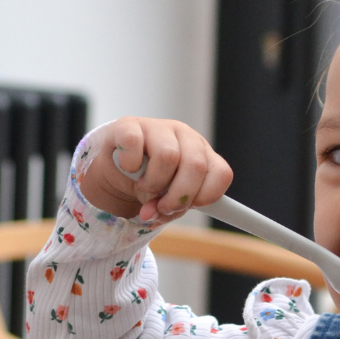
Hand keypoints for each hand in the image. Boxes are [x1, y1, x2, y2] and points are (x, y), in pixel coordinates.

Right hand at [83, 117, 232, 221]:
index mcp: (202, 154)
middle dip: (178, 196)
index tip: (187, 206)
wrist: (118, 166)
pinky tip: (128, 168)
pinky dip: (130, 163)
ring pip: (167, 155)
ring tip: (143, 186)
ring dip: (152, 182)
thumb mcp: (165, 200)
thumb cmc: (149, 181)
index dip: (205, 196)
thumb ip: (166, 210)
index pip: (221, 174)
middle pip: (196, 166)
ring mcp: (159, 127)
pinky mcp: (130, 125)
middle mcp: (185, 136)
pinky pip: (134, 142)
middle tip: (161, 205)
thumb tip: (150, 213)